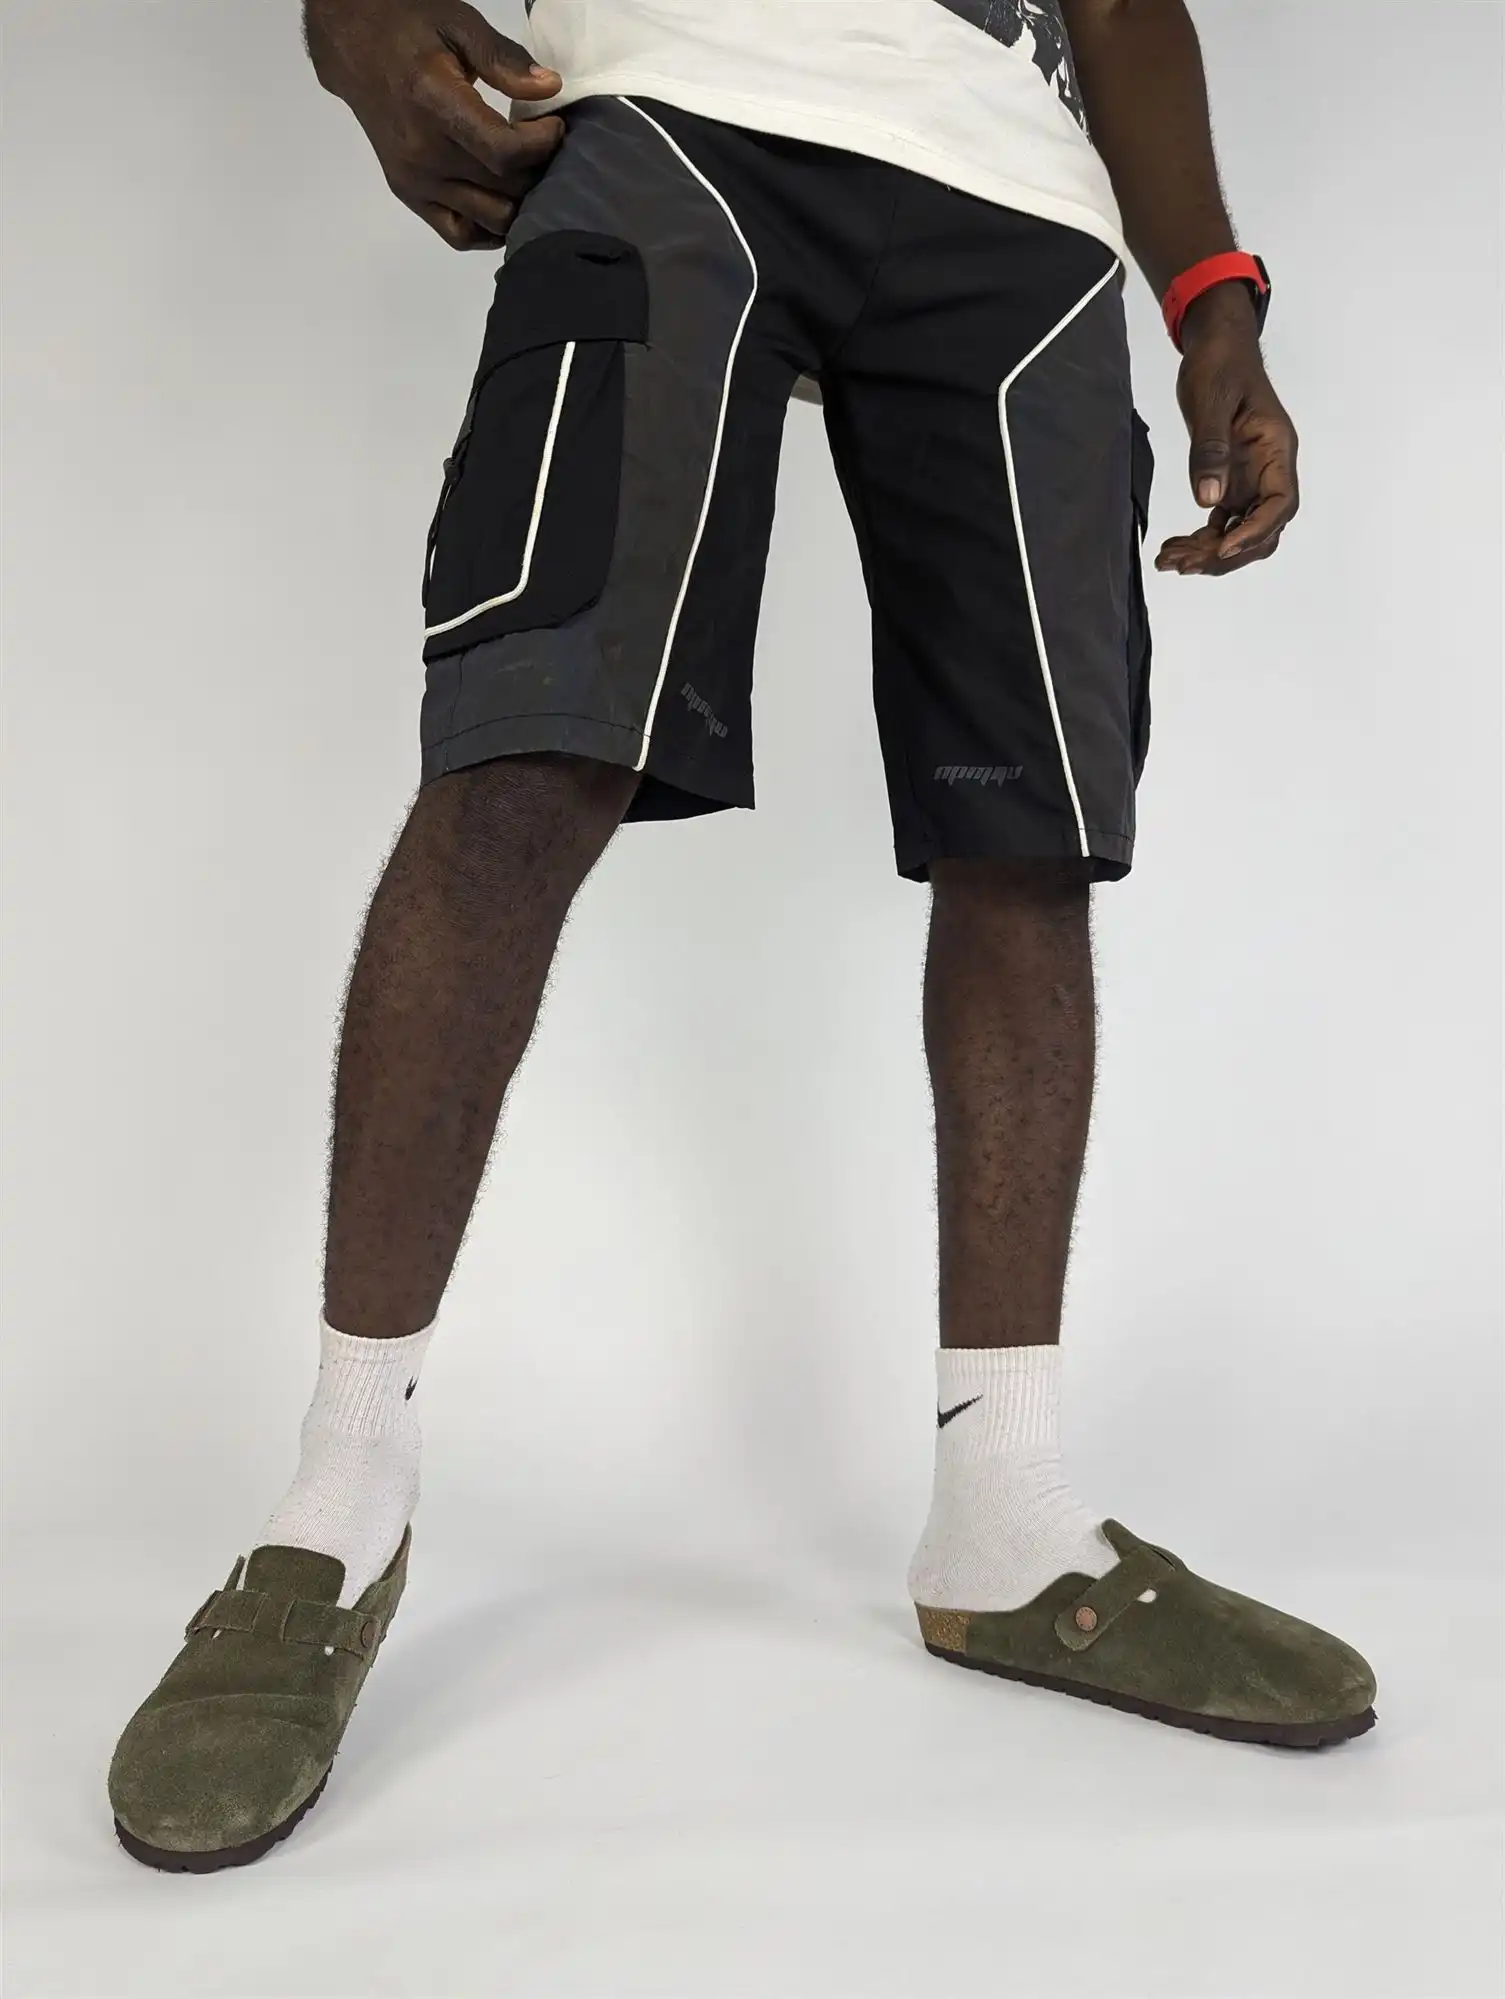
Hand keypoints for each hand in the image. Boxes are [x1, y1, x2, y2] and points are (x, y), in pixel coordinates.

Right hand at [304, 0, 564, 248]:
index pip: (504, 152)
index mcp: (434, 103)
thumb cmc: (408, 26)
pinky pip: (460, 236)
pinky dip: (489, 229)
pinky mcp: (410, 195)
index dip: (542, 146)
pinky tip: (504, 201)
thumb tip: (549, 89)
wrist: (353, 44)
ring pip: (490, 220)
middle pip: (505, 190)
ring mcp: (415, 181)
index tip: (553, 125)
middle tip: (544, 146)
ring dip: (520, 203)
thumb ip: (504, 59)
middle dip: (538, 171)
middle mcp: (423, 153)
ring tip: (527, 171)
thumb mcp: (458, 24)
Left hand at [1155, 286, 1299, 576]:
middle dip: (1225, 553)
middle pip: (1260, 530)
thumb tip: (1208, 498)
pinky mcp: (1230, 480)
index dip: (1255, 532)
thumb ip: (1210, 450)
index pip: (1280, 505)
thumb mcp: (1212, 402)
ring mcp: (1250, 478)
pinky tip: (1174, 547)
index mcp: (1277, 449)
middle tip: (1183, 564)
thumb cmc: (1220, 364)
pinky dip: (1200, 538)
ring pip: (1239, 531)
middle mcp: (1269, 470)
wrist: (1215, 346)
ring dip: (1208, 553)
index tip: (1222, 547)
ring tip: (1169, 561)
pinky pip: (1222, 521)